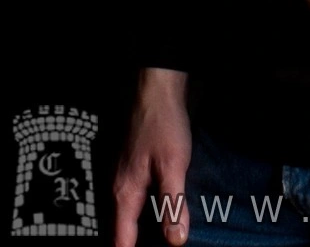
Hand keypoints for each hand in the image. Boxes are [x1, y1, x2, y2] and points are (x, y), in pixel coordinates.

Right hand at [113, 68, 191, 246]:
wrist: (157, 93)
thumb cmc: (163, 126)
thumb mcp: (173, 165)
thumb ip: (173, 203)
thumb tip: (175, 241)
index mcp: (124, 195)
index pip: (121, 242)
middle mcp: (119, 190)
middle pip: (123, 232)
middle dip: (137, 244)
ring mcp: (124, 179)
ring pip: (130, 216)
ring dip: (142, 231)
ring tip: (160, 240)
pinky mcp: (134, 170)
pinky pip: (137, 201)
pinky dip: (147, 214)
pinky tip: (161, 215)